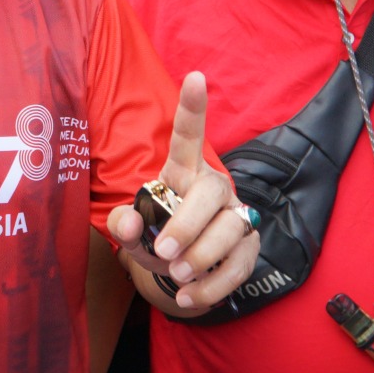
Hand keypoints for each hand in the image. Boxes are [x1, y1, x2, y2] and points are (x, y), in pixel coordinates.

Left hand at [108, 73, 259, 314]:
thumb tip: (129, 225)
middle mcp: (214, 188)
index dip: (192, 108)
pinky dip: (214, 285)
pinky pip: (240, 265)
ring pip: (231, 229)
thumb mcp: (132, 231)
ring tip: (177, 277)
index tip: (194, 76)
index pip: (188, 137)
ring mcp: (237, 216)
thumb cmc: (156, 238)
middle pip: (213, 192)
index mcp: (183, 173)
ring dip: (202, 258)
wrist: (180, 273)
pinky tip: (189, 296)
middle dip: (188, 225)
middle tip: (164, 253)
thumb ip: (123, 224)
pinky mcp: (250, 248)